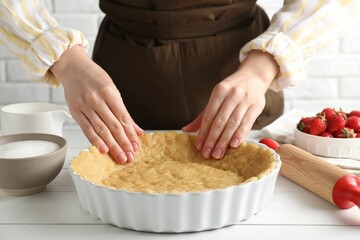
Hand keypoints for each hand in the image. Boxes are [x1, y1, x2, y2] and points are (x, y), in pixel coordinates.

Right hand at [50, 45, 142, 163]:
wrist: (73, 68)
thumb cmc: (95, 78)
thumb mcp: (113, 90)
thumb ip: (124, 112)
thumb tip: (138, 130)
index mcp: (109, 92)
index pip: (123, 118)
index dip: (130, 134)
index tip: (136, 145)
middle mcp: (97, 99)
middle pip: (113, 126)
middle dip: (123, 143)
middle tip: (130, 156)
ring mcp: (85, 106)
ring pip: (101, 130)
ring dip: (112, 145)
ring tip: (120, 156)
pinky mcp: (75, 112)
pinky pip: (87, 129)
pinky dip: (95, 141)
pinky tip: (103, 150)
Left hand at [182, 50, 278, 158]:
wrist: (254, 76)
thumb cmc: (232, 90)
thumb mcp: (216, 98)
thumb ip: (203, 115)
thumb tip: (186, 130)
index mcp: (219, 91)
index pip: (209, 115)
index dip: (203, 132)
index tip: (199, 146)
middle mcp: (232, 94)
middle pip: (220, 121)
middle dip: (212, 139)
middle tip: (207, 154)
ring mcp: (245, 100)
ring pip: (233, 124)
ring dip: (224, 141)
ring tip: (218, 153)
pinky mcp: (256, 106)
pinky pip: (247, 123)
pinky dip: (240, 135)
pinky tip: (233, 145)